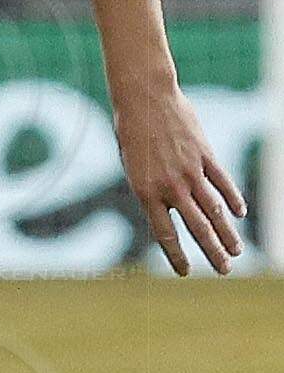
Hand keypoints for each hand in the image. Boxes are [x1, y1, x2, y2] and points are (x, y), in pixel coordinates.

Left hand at [114, 78, 245, 275]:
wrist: (145, 100)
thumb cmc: (132, 135)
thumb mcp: (133, 168)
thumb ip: (152, 192)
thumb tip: (172, 213)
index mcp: (146, 193)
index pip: (166, 234)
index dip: (176, 256)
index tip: (186, 272)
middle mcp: (170, 187)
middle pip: (197, 228)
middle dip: (212, 252)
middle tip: (225, 271)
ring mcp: (190, 171)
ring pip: (215, 210)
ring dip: (228, 233)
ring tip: (237, 251)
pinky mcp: (205, 156)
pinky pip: (223, 183)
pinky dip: (233, 200)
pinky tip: (240, 214)